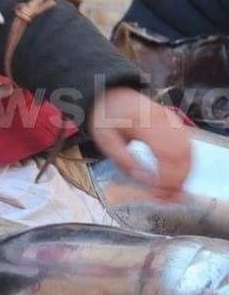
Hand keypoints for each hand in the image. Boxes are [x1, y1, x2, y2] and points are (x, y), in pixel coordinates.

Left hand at [88, 86, 191, 201]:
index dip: (166, 177)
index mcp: (144, 122)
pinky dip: (185, 165)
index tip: (159, 194)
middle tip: (167, 199)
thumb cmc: (106, 117)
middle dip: (177, 180)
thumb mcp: (105, 139)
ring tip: (171, 193)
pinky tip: (176, 178)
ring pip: (189, 152)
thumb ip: (124, 160)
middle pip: (181, 154)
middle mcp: (164, 120)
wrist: (112, 95)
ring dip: (184, 175)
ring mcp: (173, 121)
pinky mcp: (176, 124)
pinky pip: (188, 147)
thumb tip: (144, 181)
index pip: (165, 153)